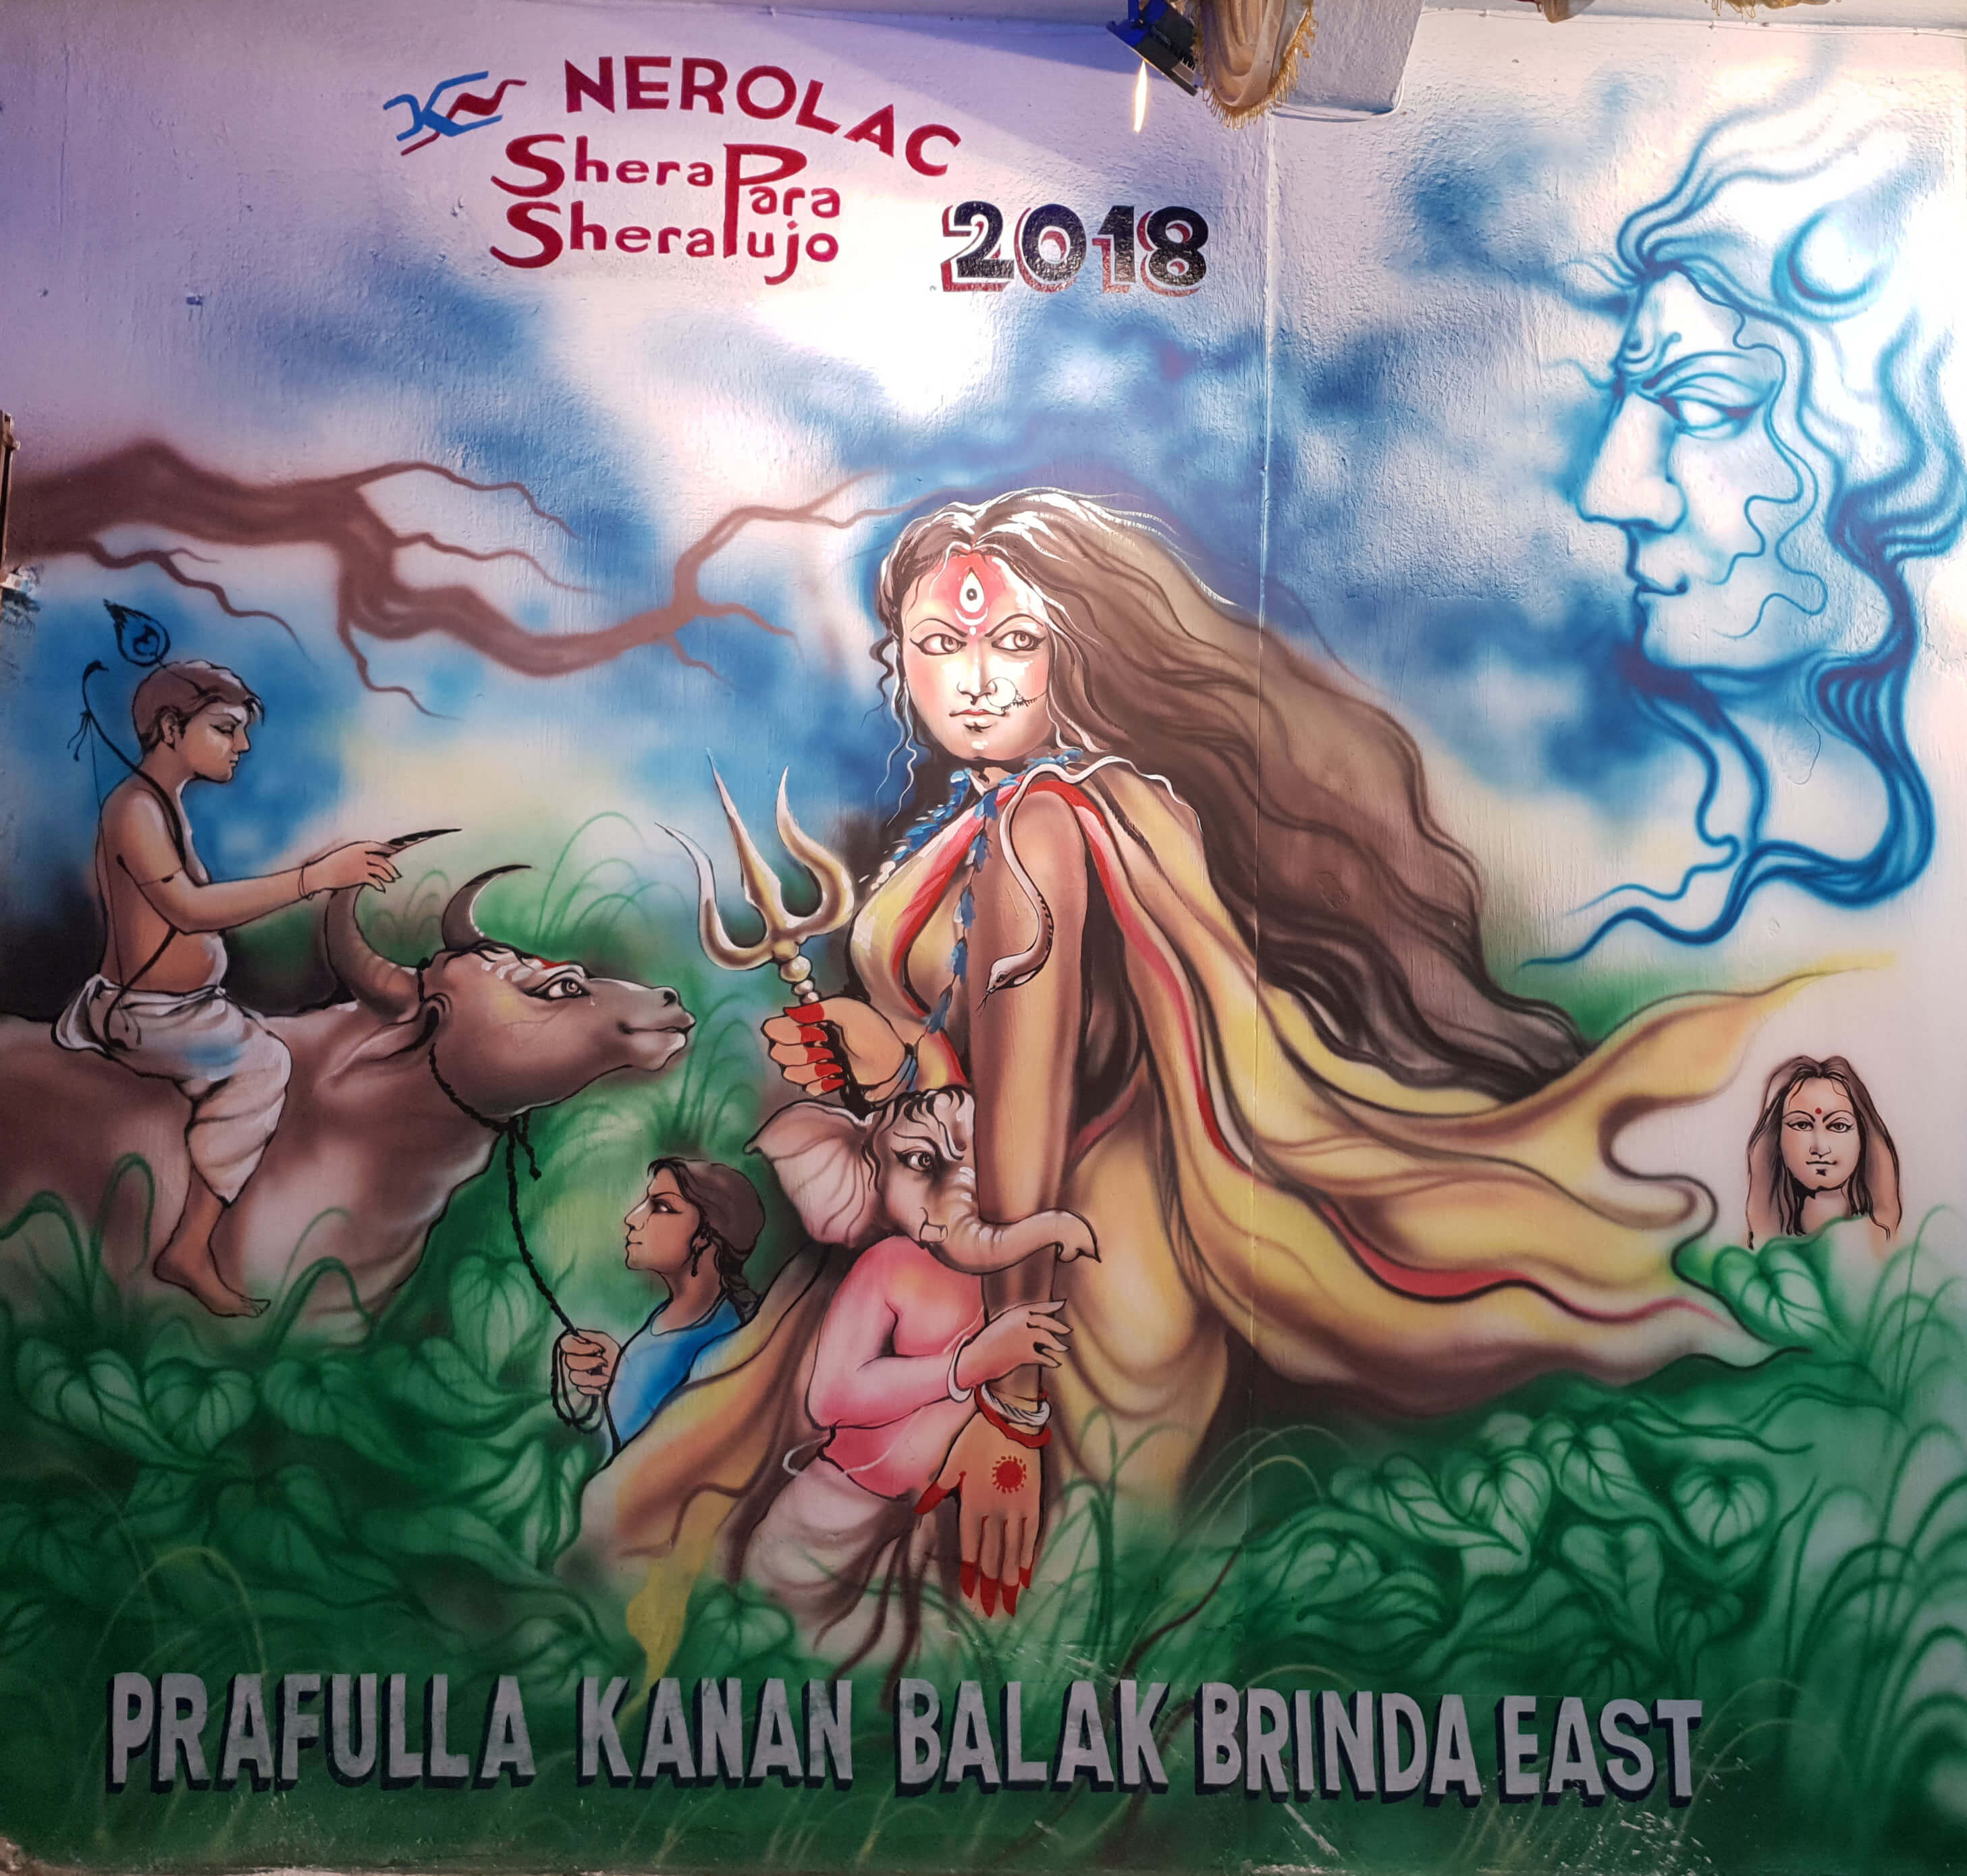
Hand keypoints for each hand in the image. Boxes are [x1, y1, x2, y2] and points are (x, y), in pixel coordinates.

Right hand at [303, 841, 401, 894]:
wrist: (322, 873)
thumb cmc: (331, 864)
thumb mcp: (344, 853)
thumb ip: (357, 854)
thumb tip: (368, 857)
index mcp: (357, 847)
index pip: (376, 846)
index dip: (386, 848)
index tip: (393, 851)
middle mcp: (361, 855)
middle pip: (381, 859)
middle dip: (390, 867)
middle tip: (396, 873)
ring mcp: (361, 866)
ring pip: (380, 870)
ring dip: (388, 876)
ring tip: (392, 880)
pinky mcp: (360, 876)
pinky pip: (374, 880)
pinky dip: (379, 885)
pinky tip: (382, 888)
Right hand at [555, 1329, 619, 1397]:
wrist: (626, 1373)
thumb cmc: (616, 1355)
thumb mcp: (605, 1342)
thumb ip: (590, 1336)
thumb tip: (576, 1332)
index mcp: (577, 1346)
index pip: (566, 1345)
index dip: (580, 1348)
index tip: (597, 1349)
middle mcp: (573, 1359)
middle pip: (569, 1362)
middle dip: (589, 1362)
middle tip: (604, 1362)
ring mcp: (576, 1374)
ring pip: (574, 1377)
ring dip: (593, 1377)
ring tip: (607, 1377)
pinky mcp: (581, 1387)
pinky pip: (581, 1389)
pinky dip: (595, 1386)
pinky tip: (604, 1383)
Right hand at [762, 997, 907, 1092]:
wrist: (890, 1059)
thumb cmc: (872, 1031)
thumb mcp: (847, 1011)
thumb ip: (819, 1009)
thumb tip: (789, 1012)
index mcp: (813, 1023)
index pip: (781, 1029)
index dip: (784, 1032)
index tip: (794, 1032)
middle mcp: (810, 1044)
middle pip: (782, 1053)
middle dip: (799, 1052)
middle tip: (824, 1048)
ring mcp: (816, 1064)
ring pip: (792, 1072)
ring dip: (808, 1068)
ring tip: (831, 1060)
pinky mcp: (825, 1081)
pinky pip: (809, 1087)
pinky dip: (818, 1082)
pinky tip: (834, 1073)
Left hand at [915, 1410, 1042, 1617]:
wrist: (1011, 1418)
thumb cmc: (977, 1438)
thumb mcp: (952, 1463)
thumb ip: (937, 1490)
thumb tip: (919, 1509)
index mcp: (972, 1503)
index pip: (970, 1548)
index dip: (970, 1574)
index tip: (969, 1596)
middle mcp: (995, 1511)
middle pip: (992, 1556)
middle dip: (989, 1586)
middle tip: (990, 1612)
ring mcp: (1016, 1508)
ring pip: (1012, 1552)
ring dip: (1009, 1580)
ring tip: (1008, 1605)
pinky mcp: (1033, 1501)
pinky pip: (1031, 1536)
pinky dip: (1027, 1557)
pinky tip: (1026, 1576)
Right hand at [954, 1301, 1069, 1391]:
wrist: (978, 1357)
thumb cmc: (988, 1342)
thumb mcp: (1002, 1325)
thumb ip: (1018, 1322)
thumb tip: (1037, 1325)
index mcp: (1014, 1313)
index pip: (1038, 1307)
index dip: (1051, 1305)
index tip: (1062, 1303)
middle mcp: (1021, 1323)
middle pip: (1046, 1322)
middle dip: (1058, 1326)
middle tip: (1067, 1330)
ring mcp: (1024, 1337)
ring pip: (1047, 1338)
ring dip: (1058, 1345)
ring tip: (1064, 1348)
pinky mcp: (1024, 1353)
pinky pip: (1042, 1356)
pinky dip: (1050, 1360)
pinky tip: (1056, 1363)